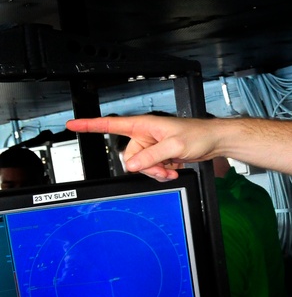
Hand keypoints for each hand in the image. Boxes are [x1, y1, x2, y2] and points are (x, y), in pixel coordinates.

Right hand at [66, 115, 220, 180]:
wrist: (214, 141)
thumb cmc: (198, 135)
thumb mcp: (174, 146)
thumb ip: (151, 156)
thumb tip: (133, 166)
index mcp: (143, 125)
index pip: (110, 124)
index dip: (90, 125)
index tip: (72, 124)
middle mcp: (145, 135)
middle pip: (130, 157)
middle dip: (146, 167)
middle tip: (163, 168)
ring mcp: (153, 146)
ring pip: (142, 166)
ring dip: (156, 172)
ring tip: (171, 169)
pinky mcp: (161, 155)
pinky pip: (153, 168)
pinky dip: (162, 172)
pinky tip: (174, 170)